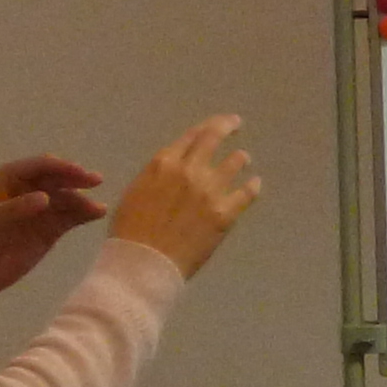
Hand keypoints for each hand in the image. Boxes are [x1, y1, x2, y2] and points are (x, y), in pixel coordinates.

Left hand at [0, 154, 107, 299]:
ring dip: (83, 200)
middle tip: (95, 180)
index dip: (61, 167)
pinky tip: (97, 214)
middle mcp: (28, 188)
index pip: (41, 166)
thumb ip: (16, 209)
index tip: (79, 173)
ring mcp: (41, 208)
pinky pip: (71, 216)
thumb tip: (46, 197)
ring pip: (68, 198)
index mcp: (9, 177)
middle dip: (76, 178)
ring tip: (98, 209)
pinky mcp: (50, 228)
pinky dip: (84, 214)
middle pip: (58, 178)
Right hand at [110, 115, 261, 278]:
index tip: (217, 123)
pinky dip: (253, 186)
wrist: (144, 263)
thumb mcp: (136, 192)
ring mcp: (210, 190)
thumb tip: (173, 169)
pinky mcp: (225, 213)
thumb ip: (158, 175)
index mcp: (164, 163)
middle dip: (227, 126)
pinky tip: (255, 184)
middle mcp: (189, 170)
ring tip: (244, 159)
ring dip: (241, 158)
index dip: (207, 126)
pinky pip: (247, 193)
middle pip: (214, 138)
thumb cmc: (131, 231)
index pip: (192, 136)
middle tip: (236, 123)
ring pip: (236, 161)